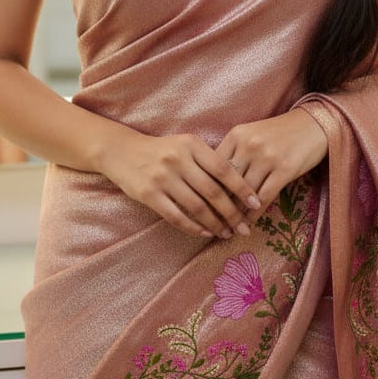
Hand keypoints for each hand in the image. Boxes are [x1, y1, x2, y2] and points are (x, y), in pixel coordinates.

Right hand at [95, 130, 262, 239]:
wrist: (122, 151)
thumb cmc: (162, 150)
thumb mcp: (185, 145)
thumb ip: (208, 160)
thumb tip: (240, 186)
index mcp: (192, 145)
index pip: (224, 169)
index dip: (242, 188)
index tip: (256, 203)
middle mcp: (178, 160)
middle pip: (213, 192)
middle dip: (232, 213)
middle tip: (245, 228)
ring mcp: (162, 178)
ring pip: (197, 208)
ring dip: (215, 224)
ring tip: (227, 234)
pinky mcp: (149, 195)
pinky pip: (177, 216)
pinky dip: (193, 228)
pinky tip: (205, 233)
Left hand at [215, 110, 328, 221]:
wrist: (312, 124)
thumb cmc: (278, 133)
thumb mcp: (251, 136)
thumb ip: (232, 154)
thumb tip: (212, 183)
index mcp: (236, 135)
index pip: (213, 168)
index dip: (206, 190)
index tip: (202, 207)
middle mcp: (249, 145)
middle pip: (227, 182)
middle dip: (219, 207)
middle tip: (212, 225)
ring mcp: (267, 157)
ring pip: (244, 194)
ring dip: (236, 215)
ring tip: (230, 229)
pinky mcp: (285, 169)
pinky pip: (264, 198)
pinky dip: (254, 214)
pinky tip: (249, 224)